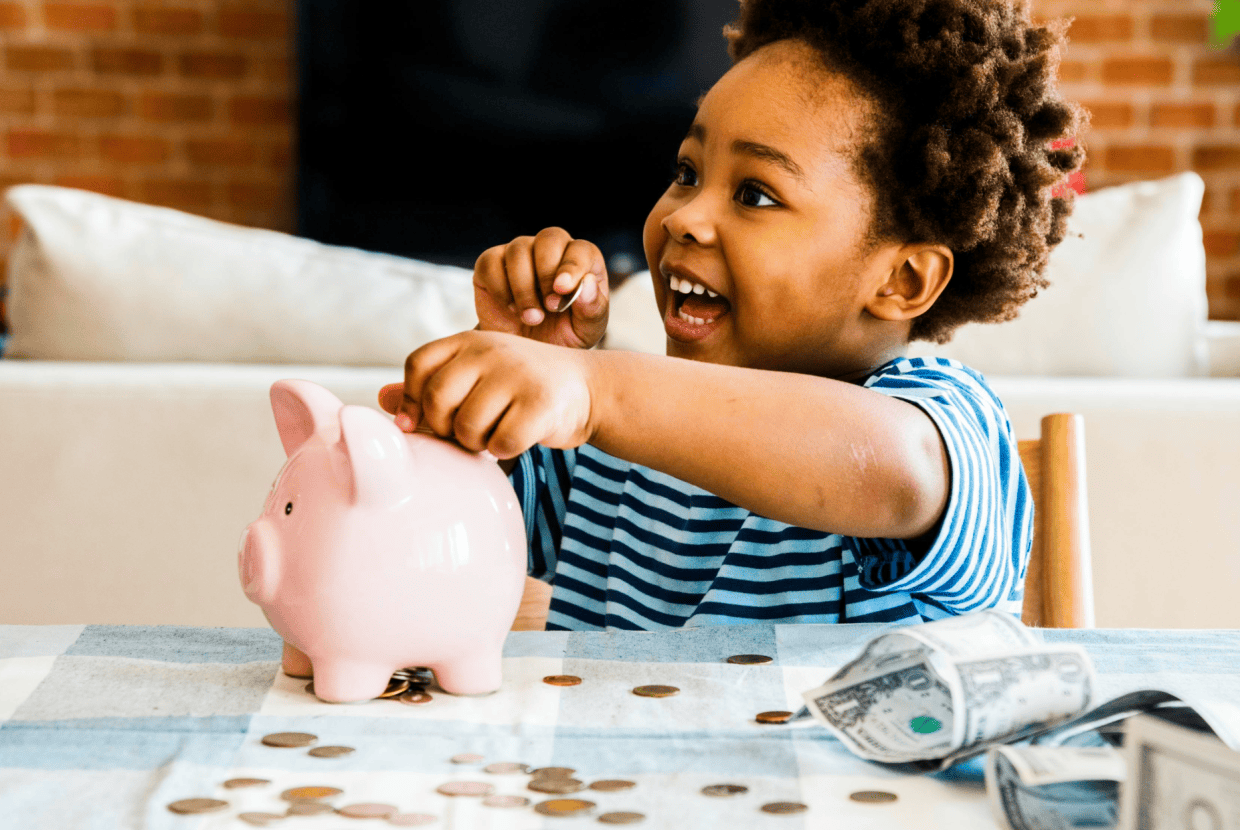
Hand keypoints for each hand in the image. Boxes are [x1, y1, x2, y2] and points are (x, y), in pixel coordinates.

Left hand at [377, 331, 596, 458]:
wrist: (590, 389)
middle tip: (466, 433)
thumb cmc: (523, 387)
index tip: (426, 422)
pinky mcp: (541, 403)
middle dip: (445, 428)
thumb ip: (432, 387)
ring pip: (468, 426)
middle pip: (438, 399)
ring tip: (495, 433)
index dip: (415, 399)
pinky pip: (501, 443)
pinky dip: (504, 450)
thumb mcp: (479, 376)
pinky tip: (518, 439)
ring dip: (477, 443)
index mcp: (470, 340)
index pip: (420, 365)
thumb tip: (381, 400)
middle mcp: (491, 350)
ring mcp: (517, 374)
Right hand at [473, 227, 608, 348]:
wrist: (525, 355)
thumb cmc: (562, 337)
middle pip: (549, 238)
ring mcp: (518, 255)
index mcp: (581, 263)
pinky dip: (500, 288)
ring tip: (532, 318)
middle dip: (548, 273)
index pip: (580, 249)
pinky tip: (511, 309)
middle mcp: (550, 251)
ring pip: (518, 249)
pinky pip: (490, 262)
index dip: (572, 265)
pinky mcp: (490, 265)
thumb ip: (592, 308)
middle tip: (550, 307)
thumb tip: (588, 283)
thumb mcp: (585, 331)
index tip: (563, 289)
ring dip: (524, 287)